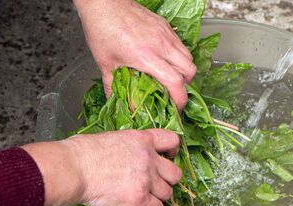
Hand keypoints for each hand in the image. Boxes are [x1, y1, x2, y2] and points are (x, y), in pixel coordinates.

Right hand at [22, 129, 181, 205]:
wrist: (73, 168)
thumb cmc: (83, 152)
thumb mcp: (113, 137)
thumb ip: (130, 146)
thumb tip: (130, 154)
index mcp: (143, 140)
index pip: (172, 140)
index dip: (173, 151)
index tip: (169, 156)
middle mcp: (149, 159)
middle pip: (175, 173)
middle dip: (168, 179)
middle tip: (158, 182)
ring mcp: (146, 180)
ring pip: (168, 193)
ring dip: (160, 196)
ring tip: (148, 197)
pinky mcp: (139, 199)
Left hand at [74, 0, 195, 109]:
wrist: (103, 3)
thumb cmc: (102, 29)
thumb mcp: (105, 63)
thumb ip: (113, 86)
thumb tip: (115, 101)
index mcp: (147, 57)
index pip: (175, 82)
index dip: (180, 99)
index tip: (176, 108)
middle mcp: (161, 45)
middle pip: (190, 70)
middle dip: (187, 85)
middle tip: (175, 92)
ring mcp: (166, 34)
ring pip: (188, 56)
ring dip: (184, 70)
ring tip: (172, 76)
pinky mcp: (165, 26)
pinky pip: (180, 44)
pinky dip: (178, 56)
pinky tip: (164, 59)